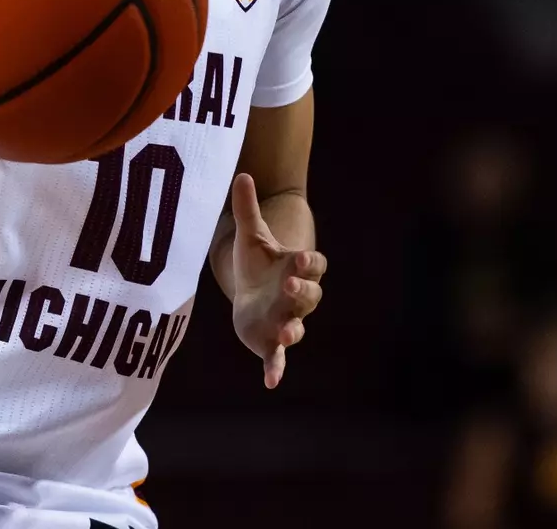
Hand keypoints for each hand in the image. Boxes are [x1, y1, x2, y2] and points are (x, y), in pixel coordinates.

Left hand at [227, 173, 326, 388]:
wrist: (250, 293)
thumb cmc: (257, 263)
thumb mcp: (250, 235)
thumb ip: (248, 208)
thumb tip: (242, 175)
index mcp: (296, 269)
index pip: (313, 265)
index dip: (310, 262)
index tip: (302, 256)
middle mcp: (296, 297)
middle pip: (310, 296)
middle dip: (302, 292)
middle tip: (291, 285)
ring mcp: (286, 320)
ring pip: (297, 326)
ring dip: (293, 329)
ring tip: (287, 331)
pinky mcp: (271, 343)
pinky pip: (278, 358)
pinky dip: (276, 369)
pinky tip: (271, 382)